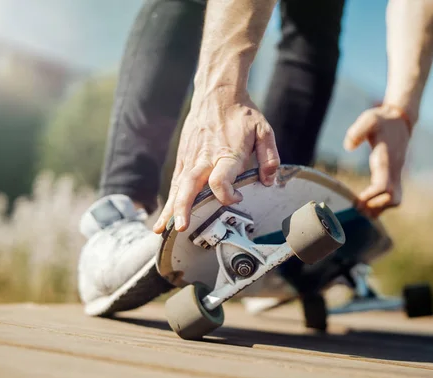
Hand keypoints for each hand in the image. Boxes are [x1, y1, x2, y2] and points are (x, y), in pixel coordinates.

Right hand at [153, 90, 279, 232]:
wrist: (217, 93)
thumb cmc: (242, 114)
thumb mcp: (264, 131)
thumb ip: (269, 158)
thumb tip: (268, 181)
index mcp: (226, 153)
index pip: (220, 180)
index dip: (227, 194)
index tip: (238, 197)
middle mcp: (205, 157)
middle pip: (190, 185)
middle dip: (184, 207)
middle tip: (182, 227)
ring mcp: (191, 158)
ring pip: (178, 186)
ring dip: (171, 208)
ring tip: (162, 230)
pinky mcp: (184, 157)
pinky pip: (175, 181)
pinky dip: (169, 199)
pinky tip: (165, 215)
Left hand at [343, 105, 411, 217]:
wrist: (399, 120)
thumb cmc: (382, 120)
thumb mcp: (369, 119)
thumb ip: (357, 131)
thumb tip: (348, 146)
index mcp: (386, 159)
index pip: (384, 186)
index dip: (372, 197)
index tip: (357, 201)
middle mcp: (394, 170)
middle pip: (393, 198)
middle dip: (376, 207)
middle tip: (357, 208)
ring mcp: (396, 174)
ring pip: (395, 200)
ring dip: (379, 208)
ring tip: (360, 209)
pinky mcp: (394, 176)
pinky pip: (392, 196)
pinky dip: (381, 204)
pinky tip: (366, 204)